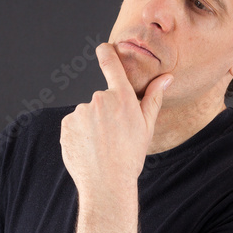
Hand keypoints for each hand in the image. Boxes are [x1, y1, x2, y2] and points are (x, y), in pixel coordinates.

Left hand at [60, 42, 171, 193]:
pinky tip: (88, 150)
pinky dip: (79, 135)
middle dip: (105, 114)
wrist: (106, 184)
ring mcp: (81, 112)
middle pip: (101, 100)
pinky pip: (74, 125)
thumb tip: (166, 77)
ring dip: (92, 126)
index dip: (106, 52)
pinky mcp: (66, 125)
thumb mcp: (146, 127)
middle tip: (113, 137)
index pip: (111, 63)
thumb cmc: (130, 157)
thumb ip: (153, 98)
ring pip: (87, 114)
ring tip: (100, 147)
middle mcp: (99, 100)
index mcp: (122, 98)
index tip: (103, 48)